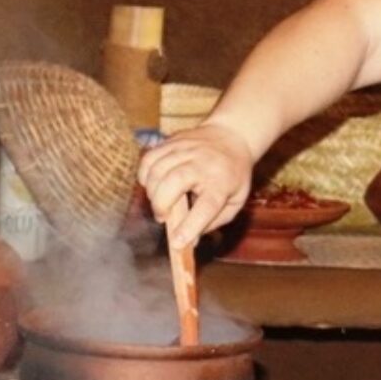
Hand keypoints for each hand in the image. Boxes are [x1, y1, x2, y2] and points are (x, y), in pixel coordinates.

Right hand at [138, 122, 255, 248]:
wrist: (232, 136)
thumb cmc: (233, 175)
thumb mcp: (235, 201)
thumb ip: (214, 221)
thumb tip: (190, 241)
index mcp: (222, 181)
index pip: (206, 206)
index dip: (190, 226)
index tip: (177, 242)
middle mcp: (203, 163)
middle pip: (174, 181)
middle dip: (162, 204)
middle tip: (163, 217)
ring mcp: (185, 149)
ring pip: (157, 170)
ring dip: (152, 193)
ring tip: (160, 203)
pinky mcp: (171, 142)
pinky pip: (148, 159)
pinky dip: (145, 175)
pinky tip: (153, 185)